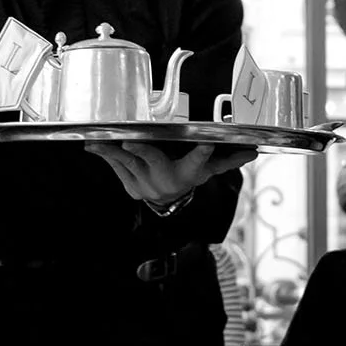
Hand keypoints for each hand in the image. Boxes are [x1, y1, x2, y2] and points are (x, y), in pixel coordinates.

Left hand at [85, 142, 255, 205]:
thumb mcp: (208, 170)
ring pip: (129, 164)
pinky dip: (105, 156)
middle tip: (130, 142)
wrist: (170, 204)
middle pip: (154, 162)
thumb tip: (254, 151)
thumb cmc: (189, 177)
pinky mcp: (131, 186)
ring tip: (98, 141)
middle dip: (143, 151)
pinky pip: (117, 168)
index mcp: (188, 173)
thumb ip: (228, 160)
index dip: (203, 153)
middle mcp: (167, 180)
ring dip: (113, 152)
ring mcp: (147, 184)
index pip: (199, 163)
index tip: (209, 142)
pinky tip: (92, 145)